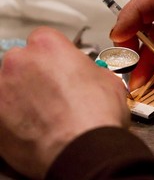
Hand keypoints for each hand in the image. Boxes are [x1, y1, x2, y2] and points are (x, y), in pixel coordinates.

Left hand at [0, 27, 129, 178]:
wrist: (85, 150)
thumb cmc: (96, 115)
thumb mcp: (108, 80)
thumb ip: (90, 70)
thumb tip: (87, 75)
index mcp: (48, 46)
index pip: (44, 39)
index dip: (55, 55)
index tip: (60, 66)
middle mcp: (19, 62)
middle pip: (24, 61)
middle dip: (38, 74)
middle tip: (55, 92)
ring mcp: (2, 90)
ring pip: (11, 86)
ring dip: (25, 95)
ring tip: (47, 113)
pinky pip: (5, 112)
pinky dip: (16, 118)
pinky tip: (37, 127)